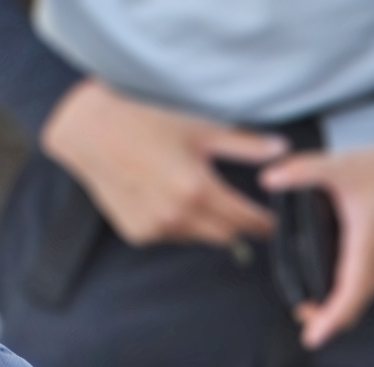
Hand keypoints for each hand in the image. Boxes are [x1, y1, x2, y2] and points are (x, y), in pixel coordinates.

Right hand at [39, 77, 283, 247]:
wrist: (93, 133)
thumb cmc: (147, 122)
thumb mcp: (201, 129)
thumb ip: (243, 144)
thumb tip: (280, 150)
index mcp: (199, 190)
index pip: (243, 219)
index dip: (262, 223)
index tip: (271, 225)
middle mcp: (178, 217)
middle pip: (223, 236)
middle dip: (237, 227)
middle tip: (245, 216)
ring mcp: (156, 230)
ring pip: (196, 238)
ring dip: (205, 225)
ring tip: (198, 199)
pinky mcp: (138, 235)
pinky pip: (170, 236)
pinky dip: (177, 224)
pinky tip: (167, 200)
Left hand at [260, 117, 373, 347]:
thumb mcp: (342, 166)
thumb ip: (303, 171)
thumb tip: (267, 177)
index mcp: (366, 251)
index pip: (346, 301)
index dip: (327, 323)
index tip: (310, 340)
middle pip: (351, 310)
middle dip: (326, 319)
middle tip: (301, 315)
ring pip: (360, 301)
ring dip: (338, 309)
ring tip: (311, 306)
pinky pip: (367, 289)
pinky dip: (349, 296)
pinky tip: (333, 285)